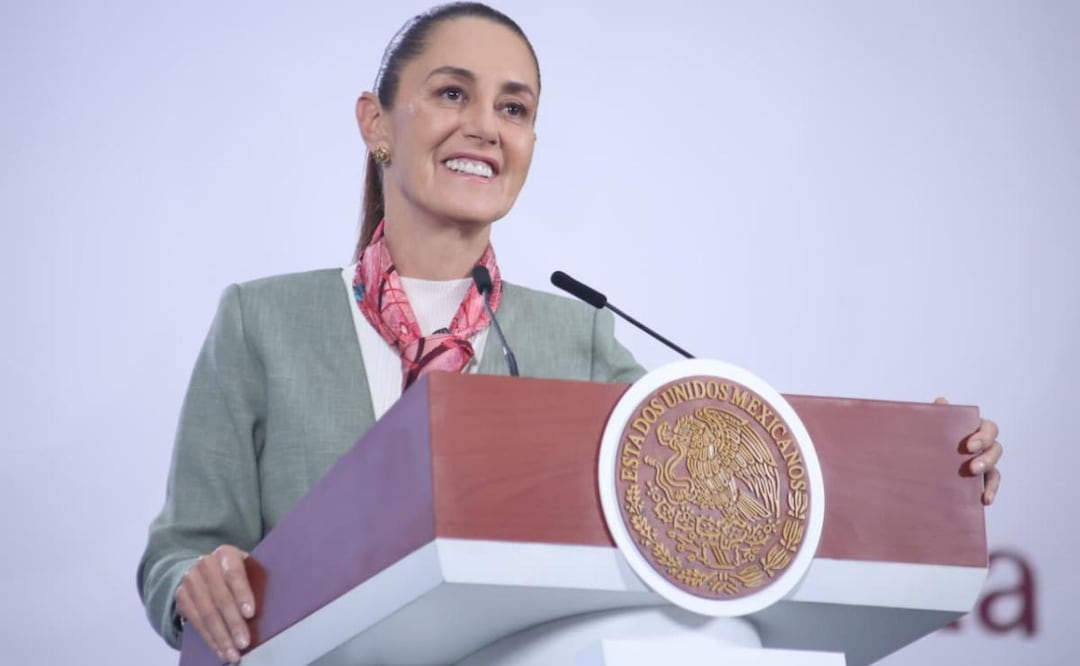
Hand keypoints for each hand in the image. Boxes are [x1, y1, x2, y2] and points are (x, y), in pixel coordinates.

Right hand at [175, 545, 255, 663]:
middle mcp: (205, 564)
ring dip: (221, 637)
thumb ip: (256, 579)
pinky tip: (221, 651)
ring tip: (233, 654)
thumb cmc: (235, 572)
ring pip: (207, 614)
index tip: (251, 614)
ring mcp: (191, 581)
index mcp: (226, 553)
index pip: (234, 573)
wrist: (203, 570)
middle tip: (244, 643)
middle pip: (220, 598)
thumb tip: (277, 602)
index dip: (242, 594)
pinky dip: (210, 639)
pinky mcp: (181, 597)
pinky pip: (196, 623)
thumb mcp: (246, 567)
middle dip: (233, 623)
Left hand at [935, 397, 1002, 504]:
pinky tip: (985, 499)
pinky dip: (990, 491)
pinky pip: (991, 484)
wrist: (919, 463)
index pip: (989, 428)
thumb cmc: (930, 439)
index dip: (983, 436)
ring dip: (987, 474)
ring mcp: (984, 462)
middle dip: (986, 457)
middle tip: (971, 467)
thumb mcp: (931, 427)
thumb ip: (937, 415)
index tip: (969, 446)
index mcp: (974, 428)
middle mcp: (983, 445)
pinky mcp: (981, 479)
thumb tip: (941, 401)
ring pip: (995, 467)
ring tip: (976, 484)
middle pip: (995, 448)